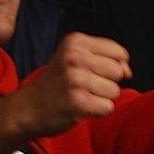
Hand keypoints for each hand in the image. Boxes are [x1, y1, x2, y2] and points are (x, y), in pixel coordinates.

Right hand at [13, 32, 130, 137]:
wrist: (26, 109)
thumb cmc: (58, 83)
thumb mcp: (76, 59)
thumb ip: (107, 58)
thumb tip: (127, 72)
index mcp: (76, 42)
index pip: (120, 53)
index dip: (113, 66)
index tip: (92, 71)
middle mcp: (74, 57)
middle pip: (119, 72)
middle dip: (107, 82)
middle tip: (83, 86)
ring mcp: (75, 79)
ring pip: (115, 91)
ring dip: (101, 98)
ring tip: (80, 96)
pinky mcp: (77, 101)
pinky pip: (108, 107)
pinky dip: (98, 111)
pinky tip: (80, 107)